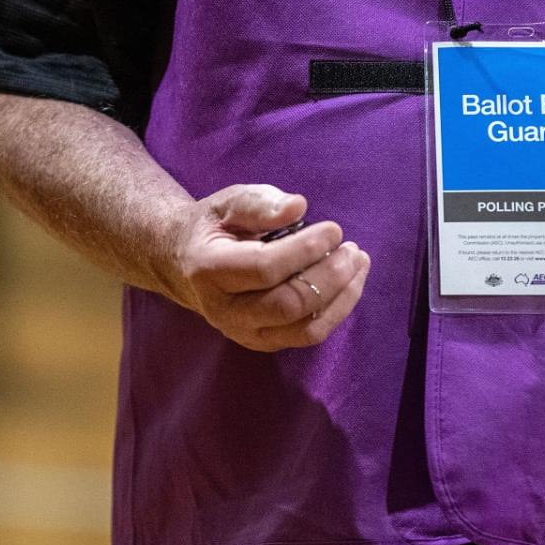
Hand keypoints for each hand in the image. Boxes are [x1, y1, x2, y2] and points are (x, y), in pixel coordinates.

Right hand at [161, 183, 370, 351]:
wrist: (186, 265)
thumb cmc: (215, 228)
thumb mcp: (228, 203)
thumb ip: (260, 203)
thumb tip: (298, 207)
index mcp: (209, 270)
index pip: (265, 268)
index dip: (305, 250)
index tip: (334, 229)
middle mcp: (225, 311)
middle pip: (288, 304)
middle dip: (329, 277)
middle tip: (352, 250)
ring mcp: (244, 333)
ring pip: (305, 329)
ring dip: (341, 297)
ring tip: (358, 263)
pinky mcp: (264, 342)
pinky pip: (308, 335)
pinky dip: (337, 310)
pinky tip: (350, 282)